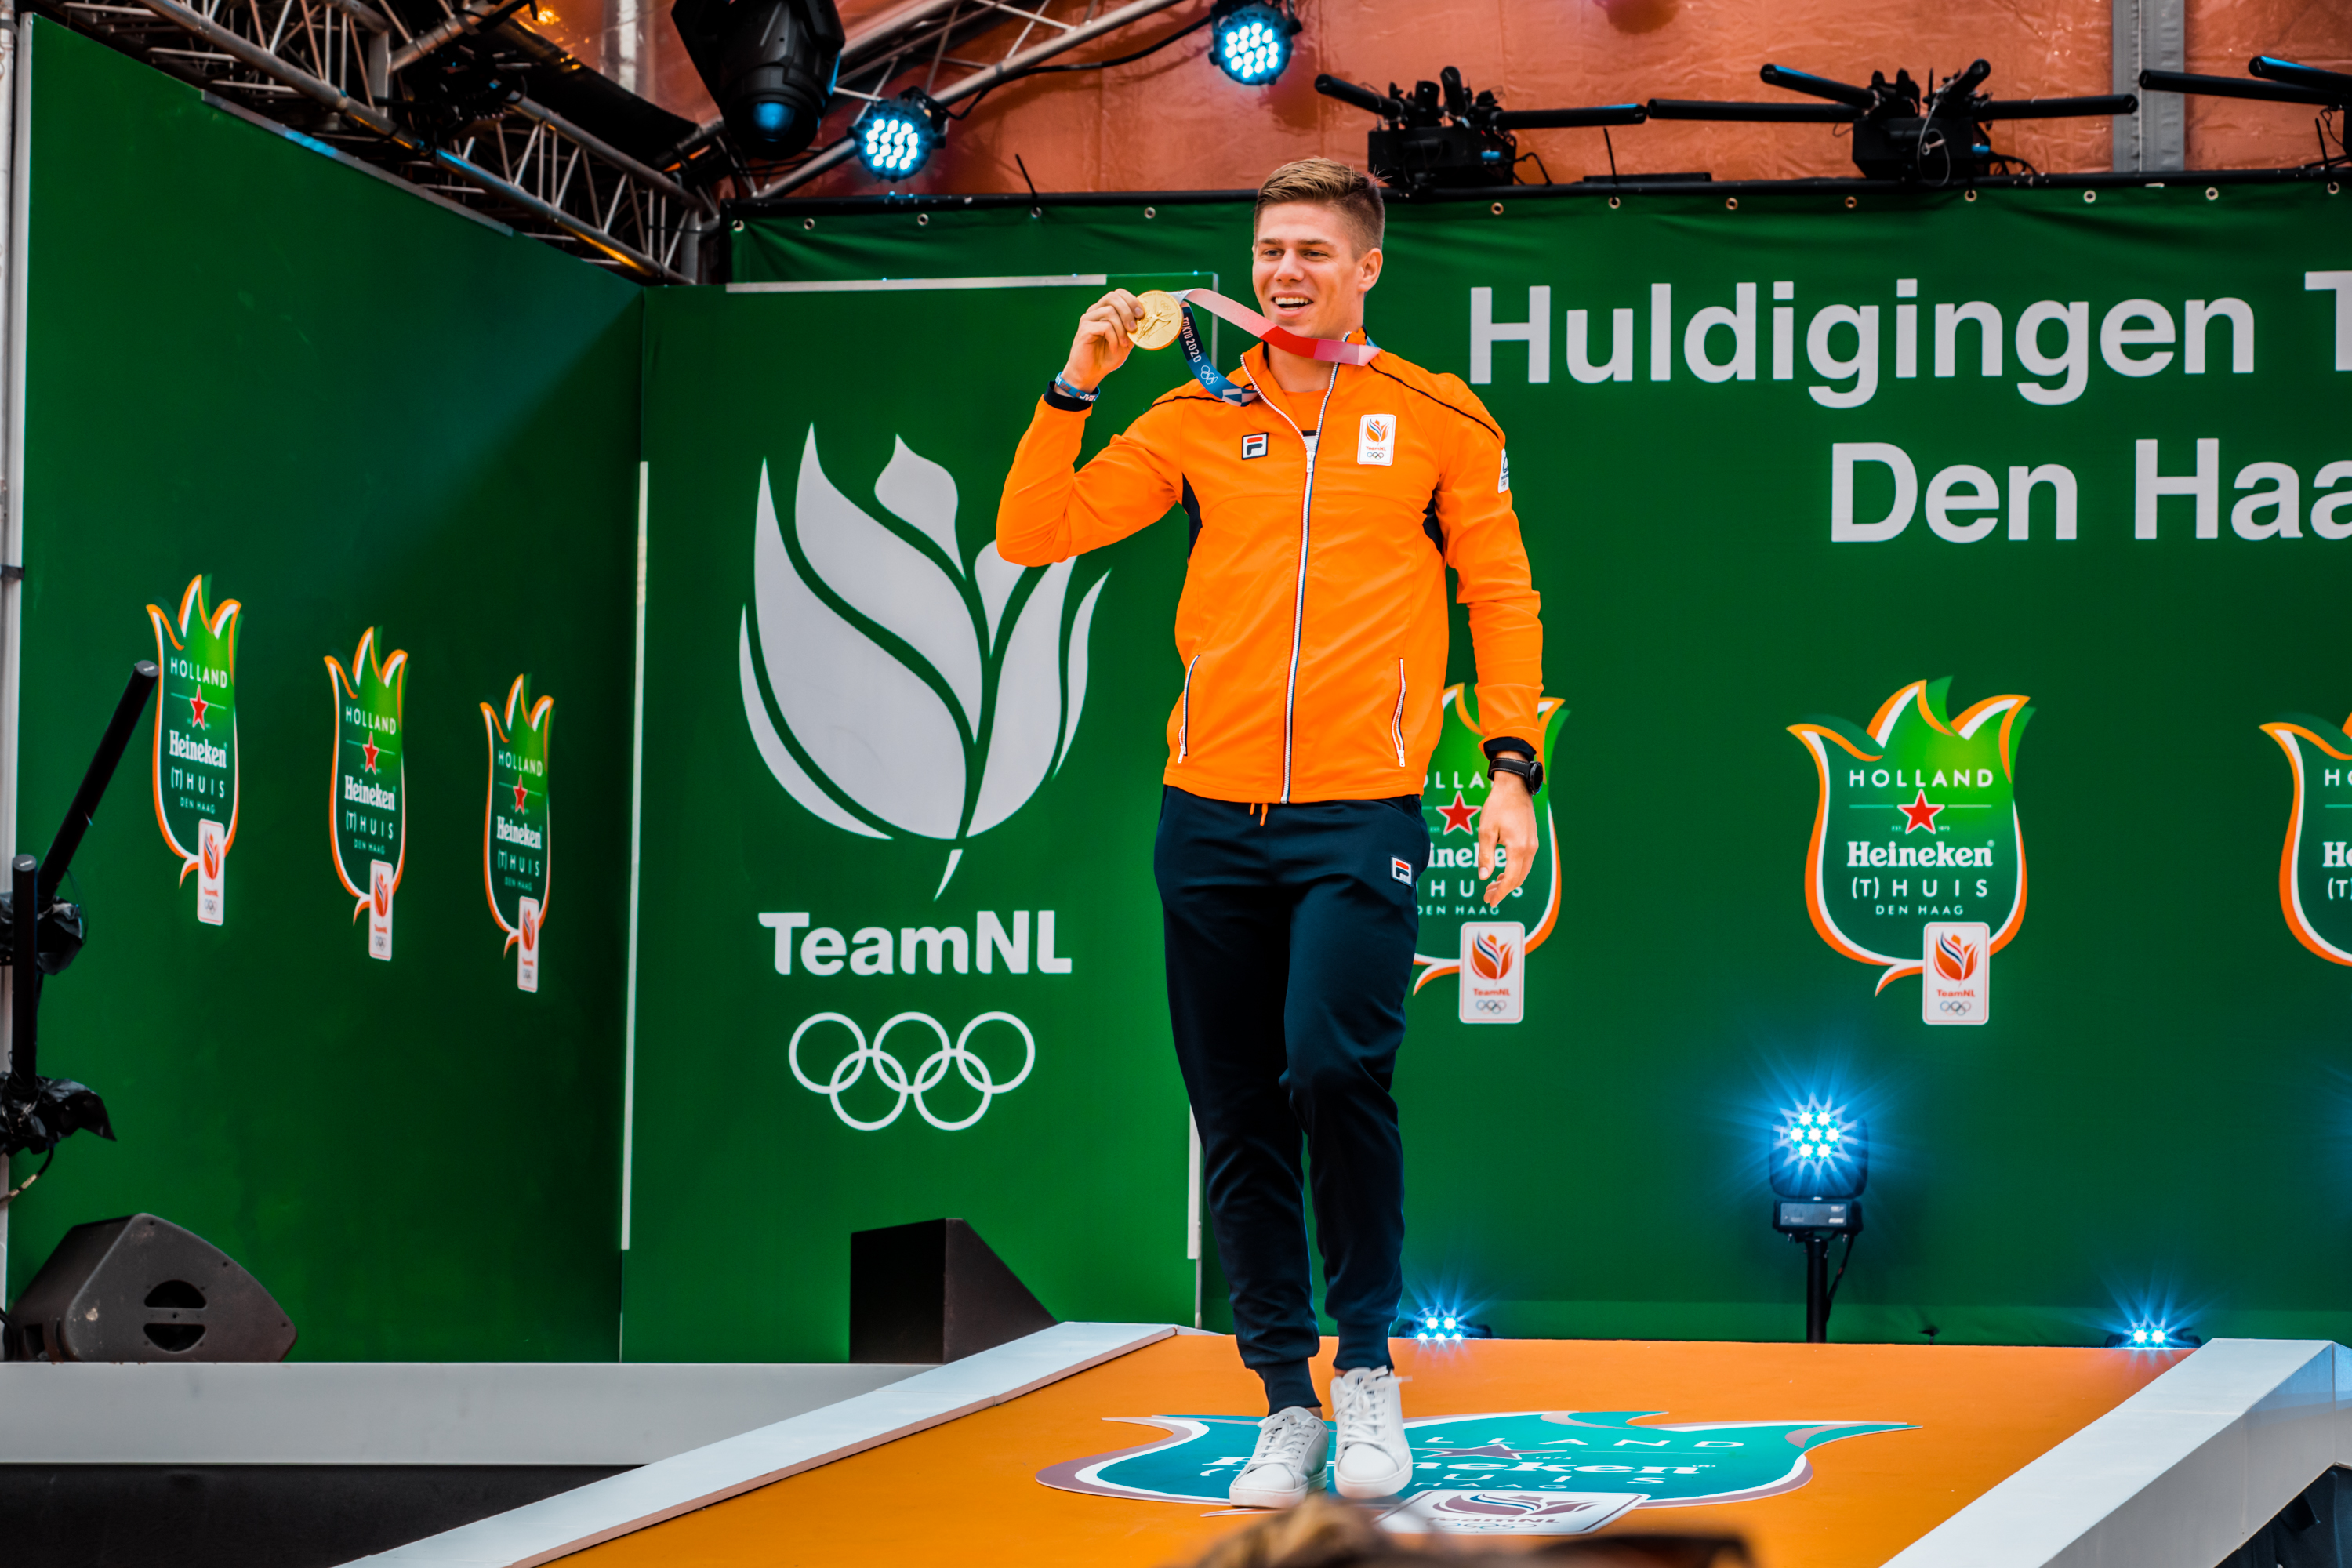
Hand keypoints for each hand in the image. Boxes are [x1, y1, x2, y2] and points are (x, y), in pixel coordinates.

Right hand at [1061, 289, 1142, 392]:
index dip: (1131, 300)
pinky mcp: (1084, 330)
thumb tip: (1144, 317)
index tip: (1141, 314)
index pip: (1118, 293)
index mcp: (1104, 310)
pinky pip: (1105, 327)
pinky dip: (1113, 338)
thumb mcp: (1126, 340)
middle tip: (1133, 328)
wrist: (1091, 373)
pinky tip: (1113, 348)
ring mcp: (1088, 319)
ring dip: (1121, 329)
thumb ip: (1132, 328)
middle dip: (1128, 311)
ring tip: (1123, 343)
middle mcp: (1095, 311)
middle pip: (1113, 297)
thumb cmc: (1107, 356)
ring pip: (1110, 312)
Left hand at [1478, 770, 1536, 906]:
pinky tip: (1502, 873)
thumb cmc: (1497, 806)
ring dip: (1508, 882)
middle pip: (1518, 879)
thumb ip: (1485, 856)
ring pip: (1522, 872)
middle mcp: (1530, 849)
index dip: (1501, 893)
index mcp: (1518, 848)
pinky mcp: (1532, 840)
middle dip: (1503, 890)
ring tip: (1492, 887)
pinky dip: (1514, 872)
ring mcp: (1533, 844)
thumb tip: (1484, 878)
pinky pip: (1524, 863)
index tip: (1490, 902)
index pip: (1511, 879)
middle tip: (1487, 897)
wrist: (1514, 787)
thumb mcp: (1485, 831)